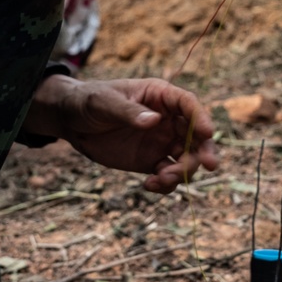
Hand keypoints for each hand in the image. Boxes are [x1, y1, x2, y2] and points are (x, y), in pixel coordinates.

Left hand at [22, 75, 218, 192]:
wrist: (73, 122)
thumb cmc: (89, 101)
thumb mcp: (104, 102)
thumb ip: (128, 112)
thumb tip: (154, 121)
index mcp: (160, 96)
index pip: (188, 104)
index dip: (201, 118)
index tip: (208, 133)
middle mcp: (168, 120)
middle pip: (197, 136)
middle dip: (204, 151)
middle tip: (208, 166)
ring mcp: (162, 142)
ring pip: (186, 159)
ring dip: (181, 172)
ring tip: (159, 179)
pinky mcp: (152, 161)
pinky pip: (169, 175)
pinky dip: (166, 184)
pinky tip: (149, 185)